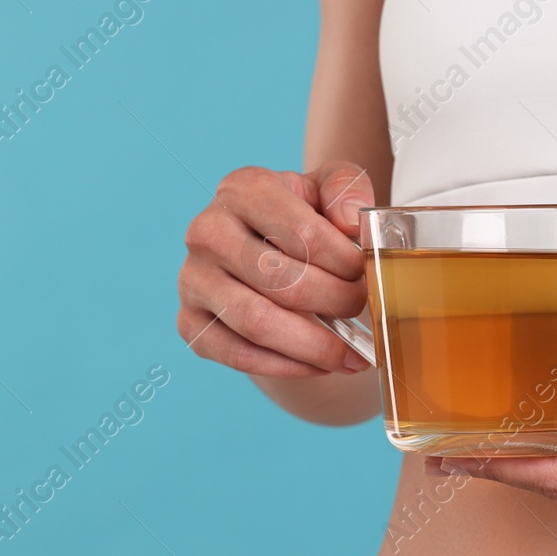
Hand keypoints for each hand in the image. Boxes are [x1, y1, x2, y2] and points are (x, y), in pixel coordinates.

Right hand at [177, 162, 375, 377]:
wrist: (264, 257)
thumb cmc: (301, 221)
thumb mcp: (328, 191)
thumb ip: (347, 188)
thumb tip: (351, 219)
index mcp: (242, 189)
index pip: (304, 234)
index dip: (346, 263)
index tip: (366, 275)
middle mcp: (207, 231)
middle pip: (283, 282)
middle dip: (336, 304)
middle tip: (363, 312)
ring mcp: (192, 279)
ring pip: (259, 323)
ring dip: (316, 346)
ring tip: (352, 355)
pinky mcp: (190, 323)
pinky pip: (240, 355)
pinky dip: (288, 367)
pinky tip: (319, 365)